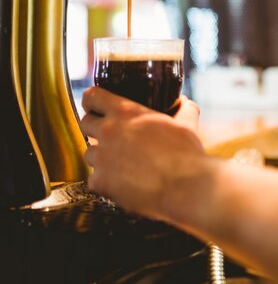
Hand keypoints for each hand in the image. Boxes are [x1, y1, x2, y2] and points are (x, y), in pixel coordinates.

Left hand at [80, 87, 202, 218]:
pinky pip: (93, 180)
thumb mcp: (186, 125)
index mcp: (126, 112)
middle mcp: (109, 132)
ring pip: (88, 153)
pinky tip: (120, 184)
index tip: (94, 105)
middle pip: (84, 123)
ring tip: (118, 164)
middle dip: (93, 128)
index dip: (91, 100)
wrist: (184, 186)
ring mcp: (102, 157)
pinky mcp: (101, 182)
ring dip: (100, 157)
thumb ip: (183, 111)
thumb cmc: (185, 154)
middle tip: (107, 136)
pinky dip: (104, 182)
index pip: (93, 96)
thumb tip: (187, 104)